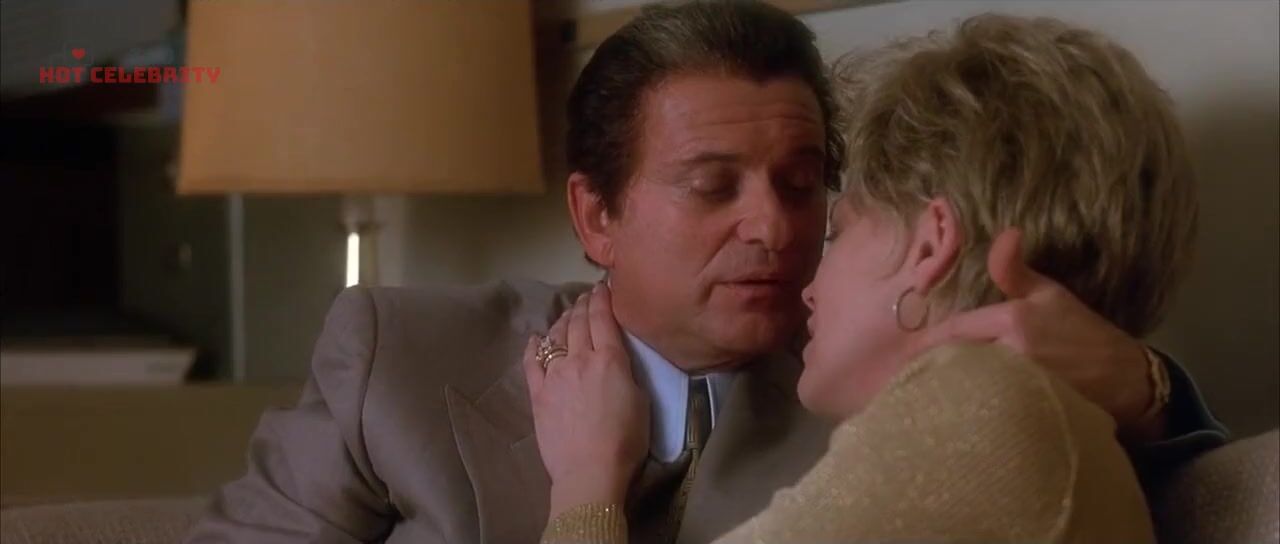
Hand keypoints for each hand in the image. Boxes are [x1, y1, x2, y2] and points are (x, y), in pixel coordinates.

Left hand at [523, 284, 649, 519]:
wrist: (589, 472)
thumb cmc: (625, 441)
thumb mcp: (641, 400)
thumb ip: (626, 372)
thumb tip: (615, 359)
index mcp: (610, 360)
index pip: (603, 318)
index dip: (601, 298)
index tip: (602, 287)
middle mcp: (579, 360)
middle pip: (578, 323)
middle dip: (582, 305)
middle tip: (585, 296)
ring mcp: (555, 376)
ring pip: (556, 337)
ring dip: (562, 321)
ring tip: (567, 314)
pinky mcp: (537, 394)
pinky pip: (531, 363)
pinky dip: (534, 347)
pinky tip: (536, 339)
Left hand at [920, 229, 1162, 441]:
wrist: (1126, 378)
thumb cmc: (1082, 331)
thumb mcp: (1049, 294)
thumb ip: (1014, 270)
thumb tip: (1006, 232)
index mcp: (1013, 321)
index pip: (955, 330)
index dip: (928, 341)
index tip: (903, 350)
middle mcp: (1013, 354)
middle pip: (955, 362)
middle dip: (931, 368)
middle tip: (904, 375)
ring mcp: (1020, 386)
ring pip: (969, 387)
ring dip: (948, 389)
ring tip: (922, 394)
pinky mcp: (1028, 412)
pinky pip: (987, 410)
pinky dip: (971, 409)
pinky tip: (955, 414)